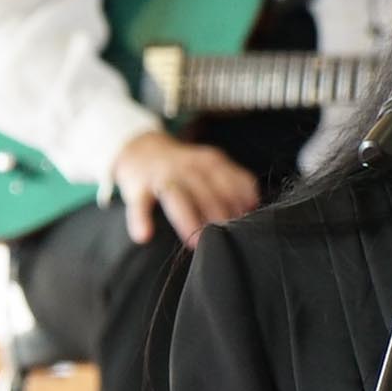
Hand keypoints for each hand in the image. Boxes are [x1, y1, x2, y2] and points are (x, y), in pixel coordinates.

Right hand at [109, 131, 258, 246]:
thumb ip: (232, 181)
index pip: (229, 177)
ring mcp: (161, 176)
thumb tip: (253, 204)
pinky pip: (139, 204)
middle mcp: (186, 166)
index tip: (248, 216)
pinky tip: (144, 236)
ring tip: (195, 242)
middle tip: (226, 236)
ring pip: (176, 195)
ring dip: (187, 218)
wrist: (140, 148)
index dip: (240, 197)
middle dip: (218, 212)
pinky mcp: (138, 187)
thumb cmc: (183, 166)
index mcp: (208, 161)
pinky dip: (140, 219)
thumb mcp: (210, 165)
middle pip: (205, 189)